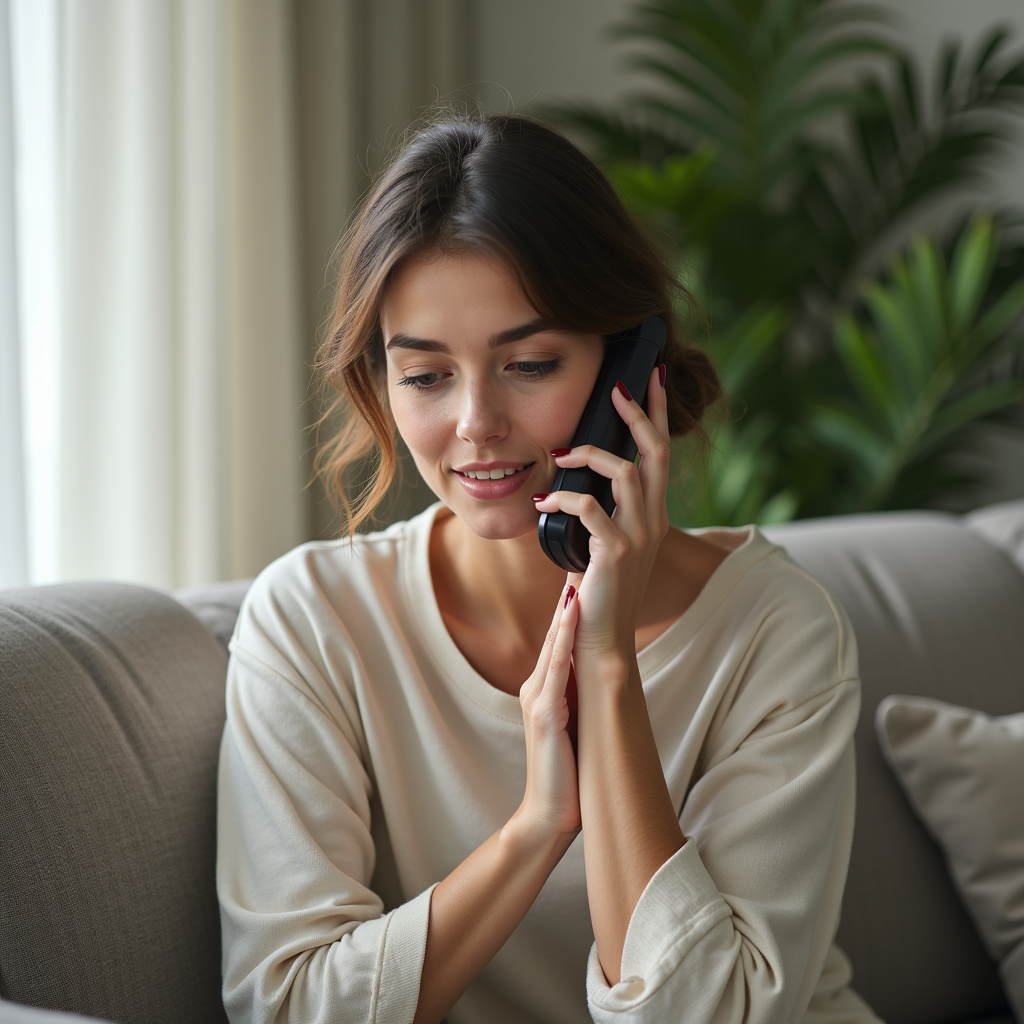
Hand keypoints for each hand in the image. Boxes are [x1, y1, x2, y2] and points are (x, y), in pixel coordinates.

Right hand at [515, 583, 581, 838]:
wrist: (550, 815)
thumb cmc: (568, 772)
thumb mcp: (573, 724)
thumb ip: (577, 694)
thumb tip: (596, 668)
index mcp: (545, 689)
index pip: (560, 640)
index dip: (571, 608)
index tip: (585, 575)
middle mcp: (537, 687)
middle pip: (555, 635)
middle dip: (568, 599)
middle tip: (580, 561)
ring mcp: (537, 699)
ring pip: (553, 647)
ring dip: (566, 613)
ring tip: (578, 579)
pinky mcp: (543, 714)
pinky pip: (554, 671)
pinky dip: (562, 641)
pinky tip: (571, 620)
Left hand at [535, 367, 670, 659]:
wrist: (602, 639)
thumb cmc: (597, 591)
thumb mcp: (603, 543)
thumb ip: (600, 512)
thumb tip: (573, 479)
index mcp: (652, 515)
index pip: (660, 455)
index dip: (657, 415)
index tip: (651, 379)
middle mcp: (653, 520)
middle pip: (656, 453)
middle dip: (639, 414)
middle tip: (617, 386)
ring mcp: (639, 535)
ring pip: (626, 473)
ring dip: (591, 454)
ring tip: (562, 453)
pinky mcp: (616, 551)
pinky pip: (592, 507)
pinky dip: (566, 496)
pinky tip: (544, 500)